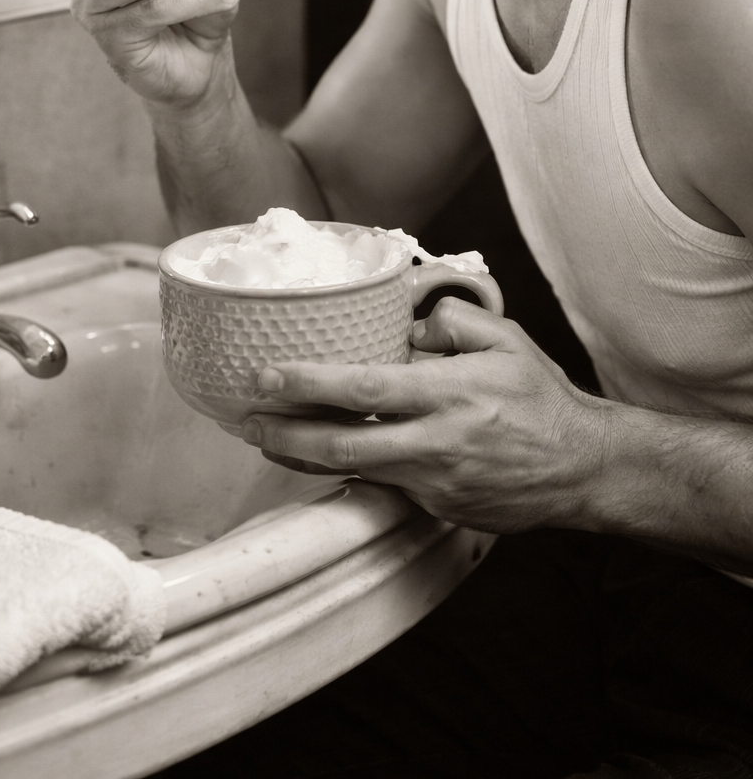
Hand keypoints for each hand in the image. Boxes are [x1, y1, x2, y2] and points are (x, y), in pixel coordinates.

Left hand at [240, 299, 610, 533]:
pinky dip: (350, 469)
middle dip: (285, 433)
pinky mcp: (436, 508)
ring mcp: (434, 482)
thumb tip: (405, 327)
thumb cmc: (541, 399)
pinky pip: (383, 485)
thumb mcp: (505, 341)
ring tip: (267, 437)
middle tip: (247, 418)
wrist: (583, 468)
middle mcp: (435, 442)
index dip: (308, 384)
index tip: (267, 376)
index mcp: (449, 394)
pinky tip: (324, 454)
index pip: (362, 388)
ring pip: (354, 471)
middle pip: (341, 445)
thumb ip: (451, 323)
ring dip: (305, 455)